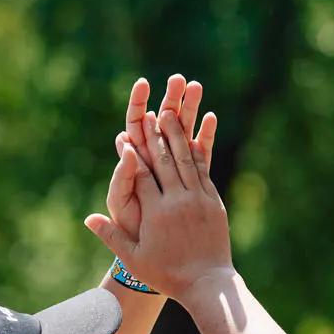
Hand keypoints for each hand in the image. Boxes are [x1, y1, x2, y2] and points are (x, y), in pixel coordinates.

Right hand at [86, 107, 232, 301]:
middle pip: (164, 161)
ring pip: (185, 161)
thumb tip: (88, 219)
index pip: (141, 174)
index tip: (127, 131)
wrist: (207, 284)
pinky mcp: (214, 202)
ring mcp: (198, 200)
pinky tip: (195, 137)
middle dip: (156, 134)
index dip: (133, 151)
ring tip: (171, 114)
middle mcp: (177, 201)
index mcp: (156, 213)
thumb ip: (111, 236)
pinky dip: (199, 151)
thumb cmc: (166, 275)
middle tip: (150, 112)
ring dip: (177, 135)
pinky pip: (205, 170)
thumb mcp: (134, 258)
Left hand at [110, 76, 216, 241]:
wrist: (150, 256)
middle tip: (177, 77)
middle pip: (160, 123)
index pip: (134, 126)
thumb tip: (124, 142)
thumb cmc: (131, 229)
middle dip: (169, 99)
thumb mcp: (121, 200)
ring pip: (181, 133)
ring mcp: (173, 170)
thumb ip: (122, 174)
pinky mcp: (190, 181)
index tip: (142, 84)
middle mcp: (152, 161)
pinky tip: (211, 117)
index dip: (138, 104)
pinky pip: (198, 153)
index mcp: (133, 163)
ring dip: (189, 110)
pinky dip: (203, 136)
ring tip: (196, 86)